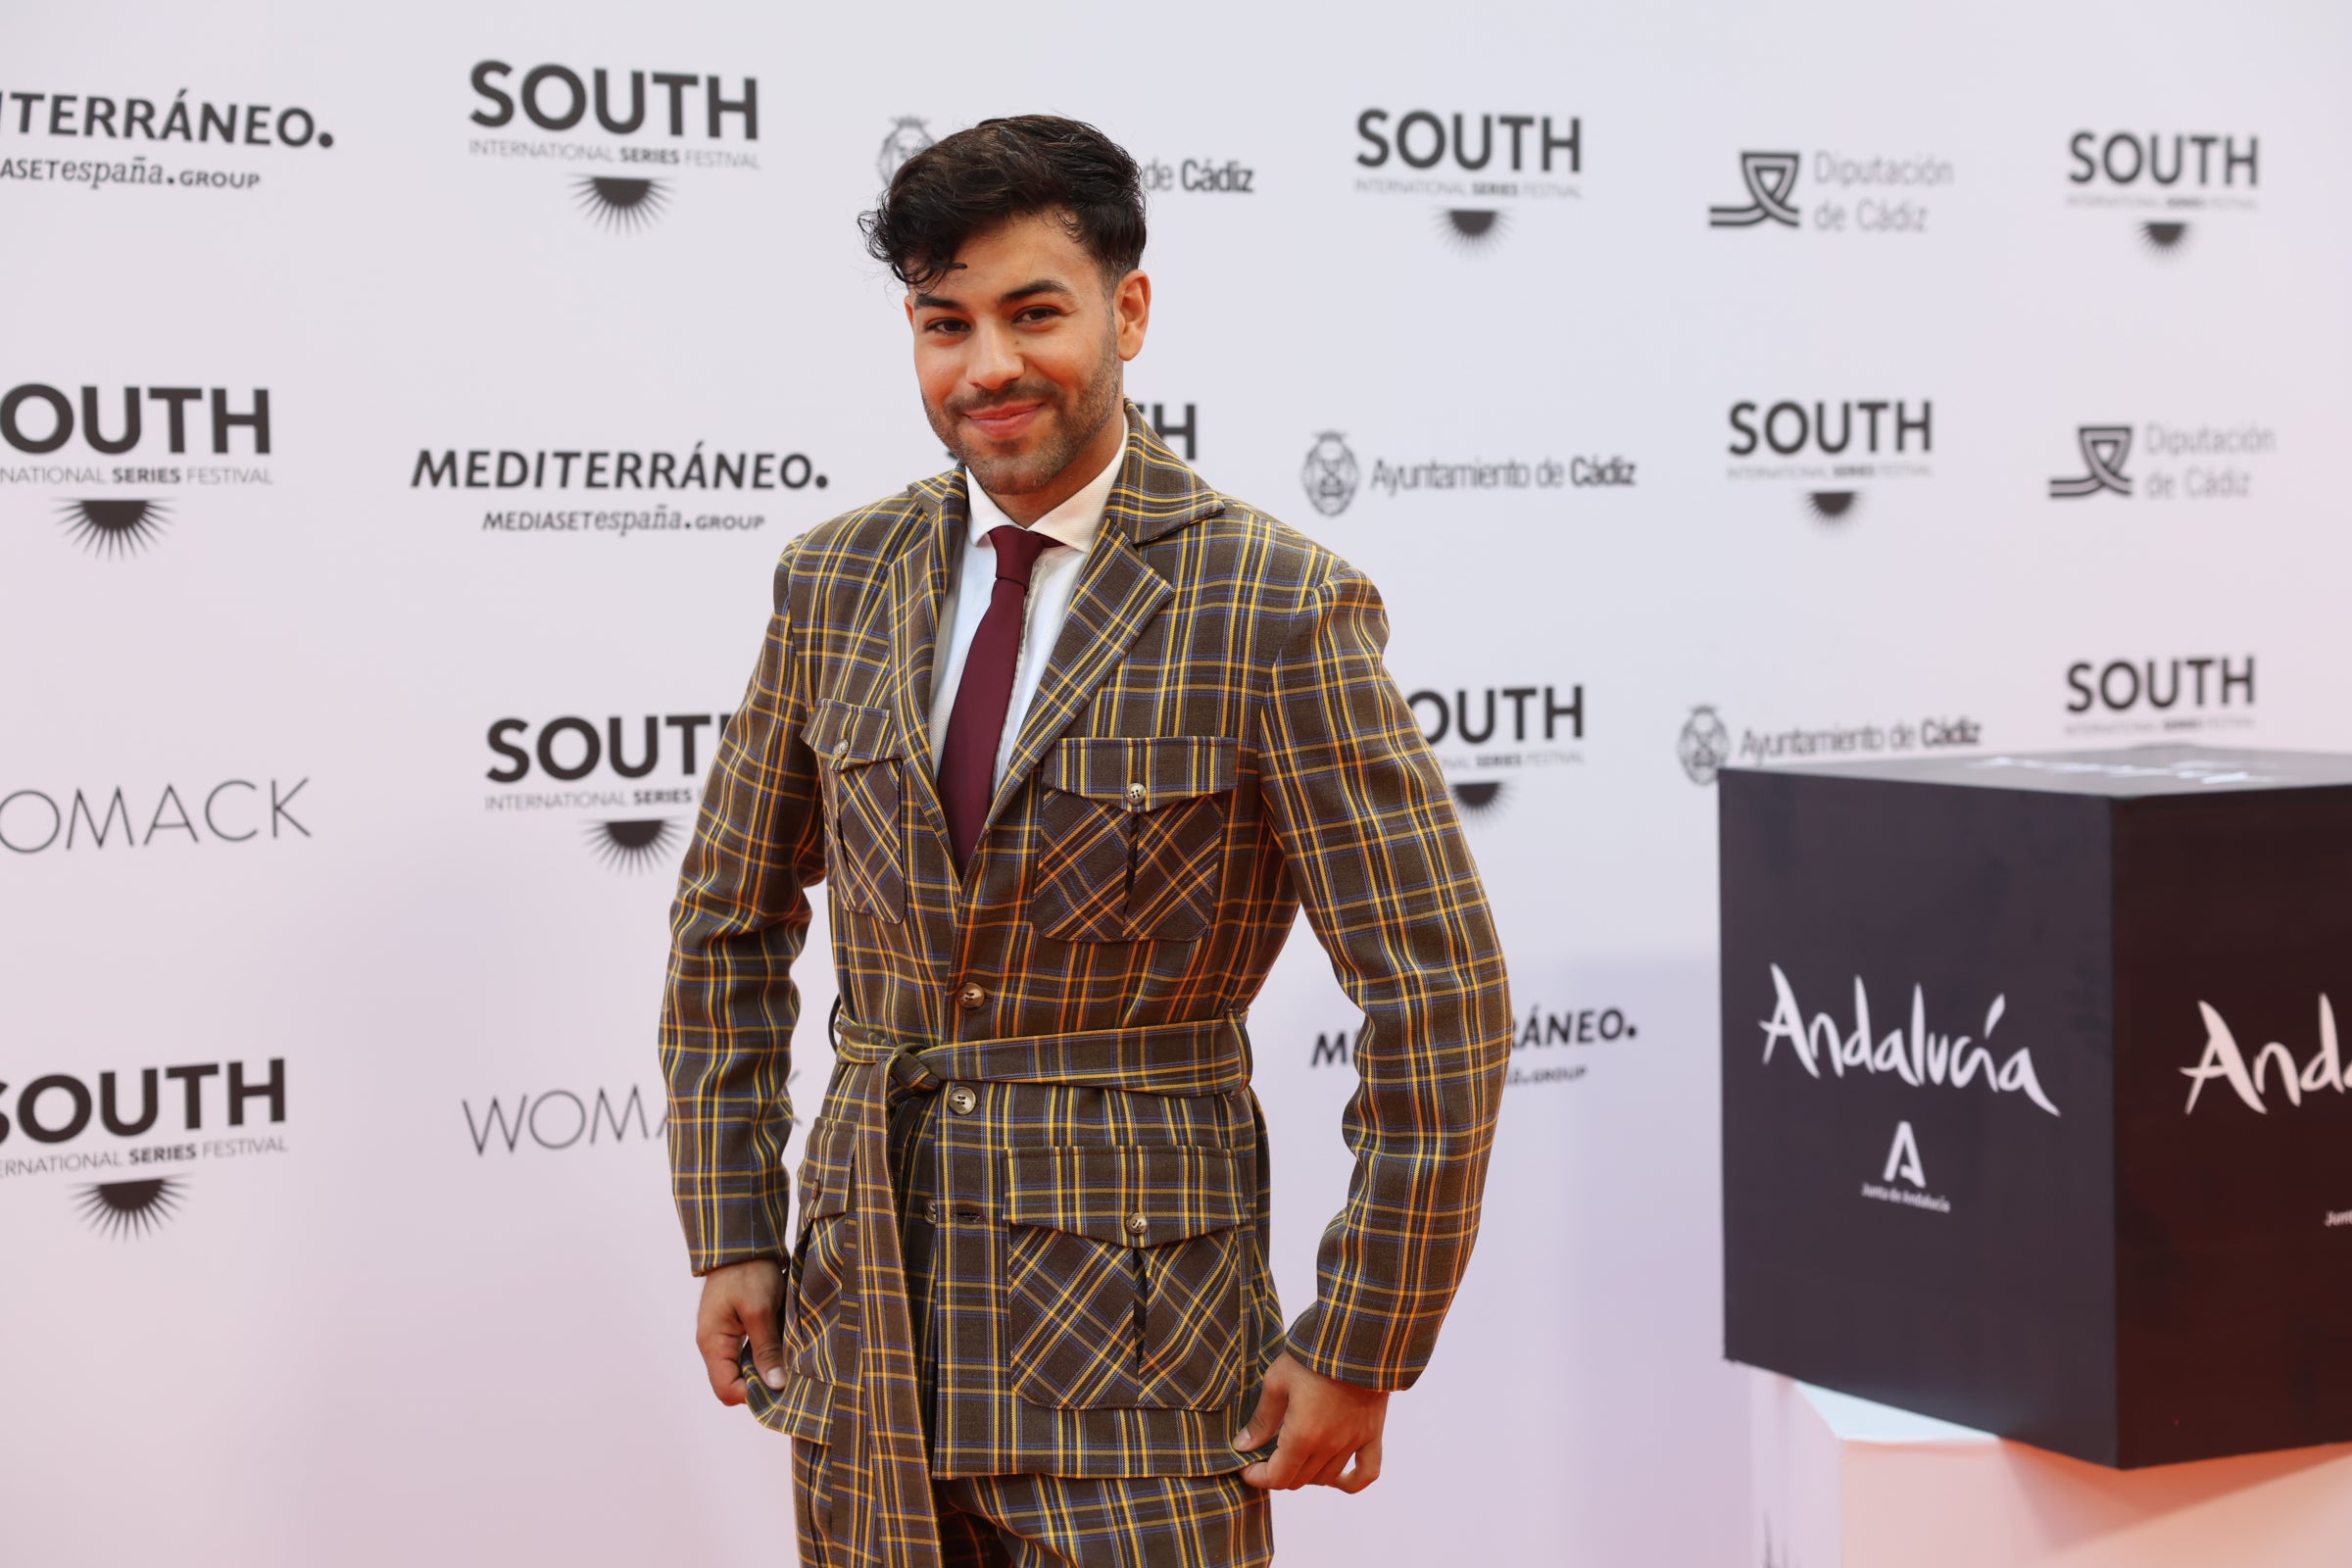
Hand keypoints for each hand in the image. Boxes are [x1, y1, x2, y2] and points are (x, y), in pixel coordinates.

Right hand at [695, 1257, 785, 1405]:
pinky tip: (783, 1349)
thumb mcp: (760, 1311)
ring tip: (789, 1364)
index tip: (781, 1389)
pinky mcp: (734, 1327)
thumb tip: (774, 1385)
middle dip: (761, 1384)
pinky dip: (764, 1354)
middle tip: (790, 1378)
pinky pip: (746, 1353)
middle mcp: (714, 1345)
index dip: (753, 1395)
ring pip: (742, 1368)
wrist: (743, 1240)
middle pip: (734, 1383)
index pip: (727, 1390)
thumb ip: (766, 1349)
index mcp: (713, 1343)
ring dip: (764, 1369)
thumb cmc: (748, 1272)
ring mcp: (723, 1336)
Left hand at [1234, 1351, 1389, 1492]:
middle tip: (1265, 1457)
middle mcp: (1329, 1447)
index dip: (1257, 1477)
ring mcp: (1353, 1443)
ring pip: (1325, 1478)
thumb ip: (1262, 1420)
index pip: (1276, 1477)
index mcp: (1302, 1436)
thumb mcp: (1277, 1382)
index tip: (1245, 1467)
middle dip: (1277, 1474)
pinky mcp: (1372, 1434)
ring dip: (1306, 1474)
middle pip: (1299, 1480)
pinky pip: (1367, 1472)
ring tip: (1294, 1458)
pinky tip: (1337, 1480)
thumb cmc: (1312, 1356)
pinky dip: (1351, 1482)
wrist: (1356, 1338)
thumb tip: (1243, 1445)